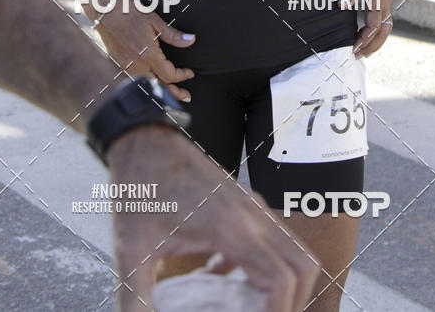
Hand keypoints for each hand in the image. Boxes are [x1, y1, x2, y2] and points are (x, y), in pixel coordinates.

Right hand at [95, 0, 195, 101]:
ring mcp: (126, 66)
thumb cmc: (128, 12)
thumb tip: (191, 40)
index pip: (169, 75)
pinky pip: (135, 80)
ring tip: (171, 93)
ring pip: (146, 85)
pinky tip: (151, 82)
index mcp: (148, 55)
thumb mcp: (154, 21)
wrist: (104, 11)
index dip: (182, 76)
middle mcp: (136, 64)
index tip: (190, 73)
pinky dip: (147, 85)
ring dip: (160, 90)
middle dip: (174, 93)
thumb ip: (173, 35)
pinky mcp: (118, 65)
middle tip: (186, 96)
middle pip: (159, 86)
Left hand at [109, 126, 319, 311]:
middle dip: (292, 303)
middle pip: (303, 266)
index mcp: (232, 228)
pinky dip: (260, 265)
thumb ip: (137, 299)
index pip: (281, 281)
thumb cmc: (139, 188)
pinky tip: (216, 278)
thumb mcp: (131, 250)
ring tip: (242, 308)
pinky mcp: (243, 201)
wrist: (143, 139)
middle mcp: (251, 215)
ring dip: (278, 284)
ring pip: (291, 250)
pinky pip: (271, 239)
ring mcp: (251, 205)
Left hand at [342, 0, 392, 57]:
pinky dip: (379, 30)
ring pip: (386, 27)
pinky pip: (385, 19)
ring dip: (376, 40)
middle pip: (383, 31)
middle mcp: (385, 1)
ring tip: (364, 49)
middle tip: (358, 55)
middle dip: (372, 46)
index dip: (364, 39)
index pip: (374, 26)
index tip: (353, 48)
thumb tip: (342, 6)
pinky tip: (369, 32)